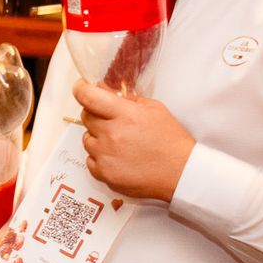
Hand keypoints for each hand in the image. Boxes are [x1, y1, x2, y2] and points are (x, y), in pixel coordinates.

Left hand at [73, 81, 195, 201]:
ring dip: (98, 138)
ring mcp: (106, 155)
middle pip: (86, 116)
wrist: (180, 173)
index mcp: (126, 115)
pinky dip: (100, 157)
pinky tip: (119, 157)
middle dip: (96, 115)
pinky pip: (90, 159)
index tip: (81, 88)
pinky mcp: (104, 173)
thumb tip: (105, 89)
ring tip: (120, 143)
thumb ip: (127, 98)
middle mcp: (112, 134)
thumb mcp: (154, 109)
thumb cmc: (170, 141)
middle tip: (113, 121)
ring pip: (87, 139)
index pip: (89, 97)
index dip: (81, 89)